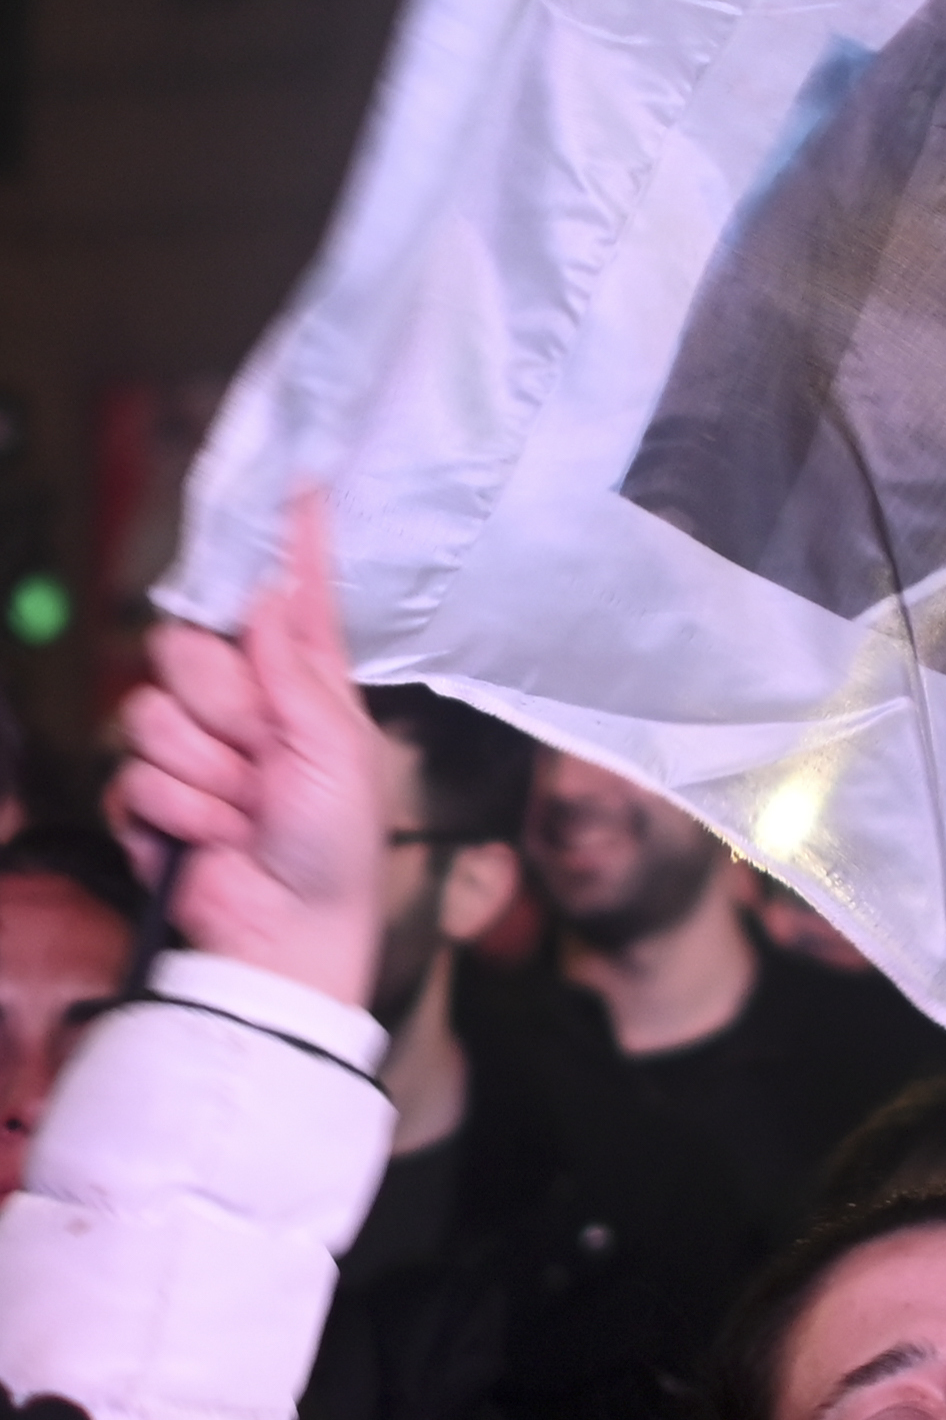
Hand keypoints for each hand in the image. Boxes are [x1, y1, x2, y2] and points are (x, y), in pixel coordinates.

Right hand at [108, 492, 388, 1010]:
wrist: (290, 930)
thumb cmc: (335, 847)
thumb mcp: (337, 752)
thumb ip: (297, 672)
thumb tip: (266, 598)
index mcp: (304, 688)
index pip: (293, 604)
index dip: (295, 549)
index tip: (304, 489)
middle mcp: (246, 707)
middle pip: (185, 650)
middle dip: (223, 707)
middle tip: (262, 757)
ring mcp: (193, 750)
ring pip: (151, 713)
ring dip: (207, 774)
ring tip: (249, 812)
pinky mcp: (151, 795)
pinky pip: (135, 774)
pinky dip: (181, 812)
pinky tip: (214, 838)